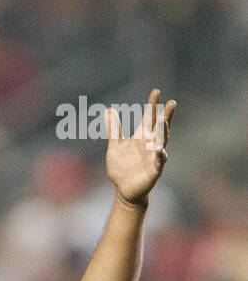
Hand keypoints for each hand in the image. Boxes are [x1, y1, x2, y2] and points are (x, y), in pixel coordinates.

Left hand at [106, 88, 175, 206]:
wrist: (124, 190)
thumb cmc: (122, 167)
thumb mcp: (115, 146)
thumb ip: (114, 129)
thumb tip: (108, 109)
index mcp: (142, 136)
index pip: (149, 117)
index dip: (152, 105)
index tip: (156, 91)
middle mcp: (151, 144)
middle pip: (160, 127)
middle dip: (165, 116)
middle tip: (171, 102)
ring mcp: (154, 157)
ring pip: (162, 142)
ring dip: (164, 132)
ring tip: (164, 122)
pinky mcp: (154, 171)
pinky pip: (159, 162)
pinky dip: (160, 156)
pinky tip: (160, 149)